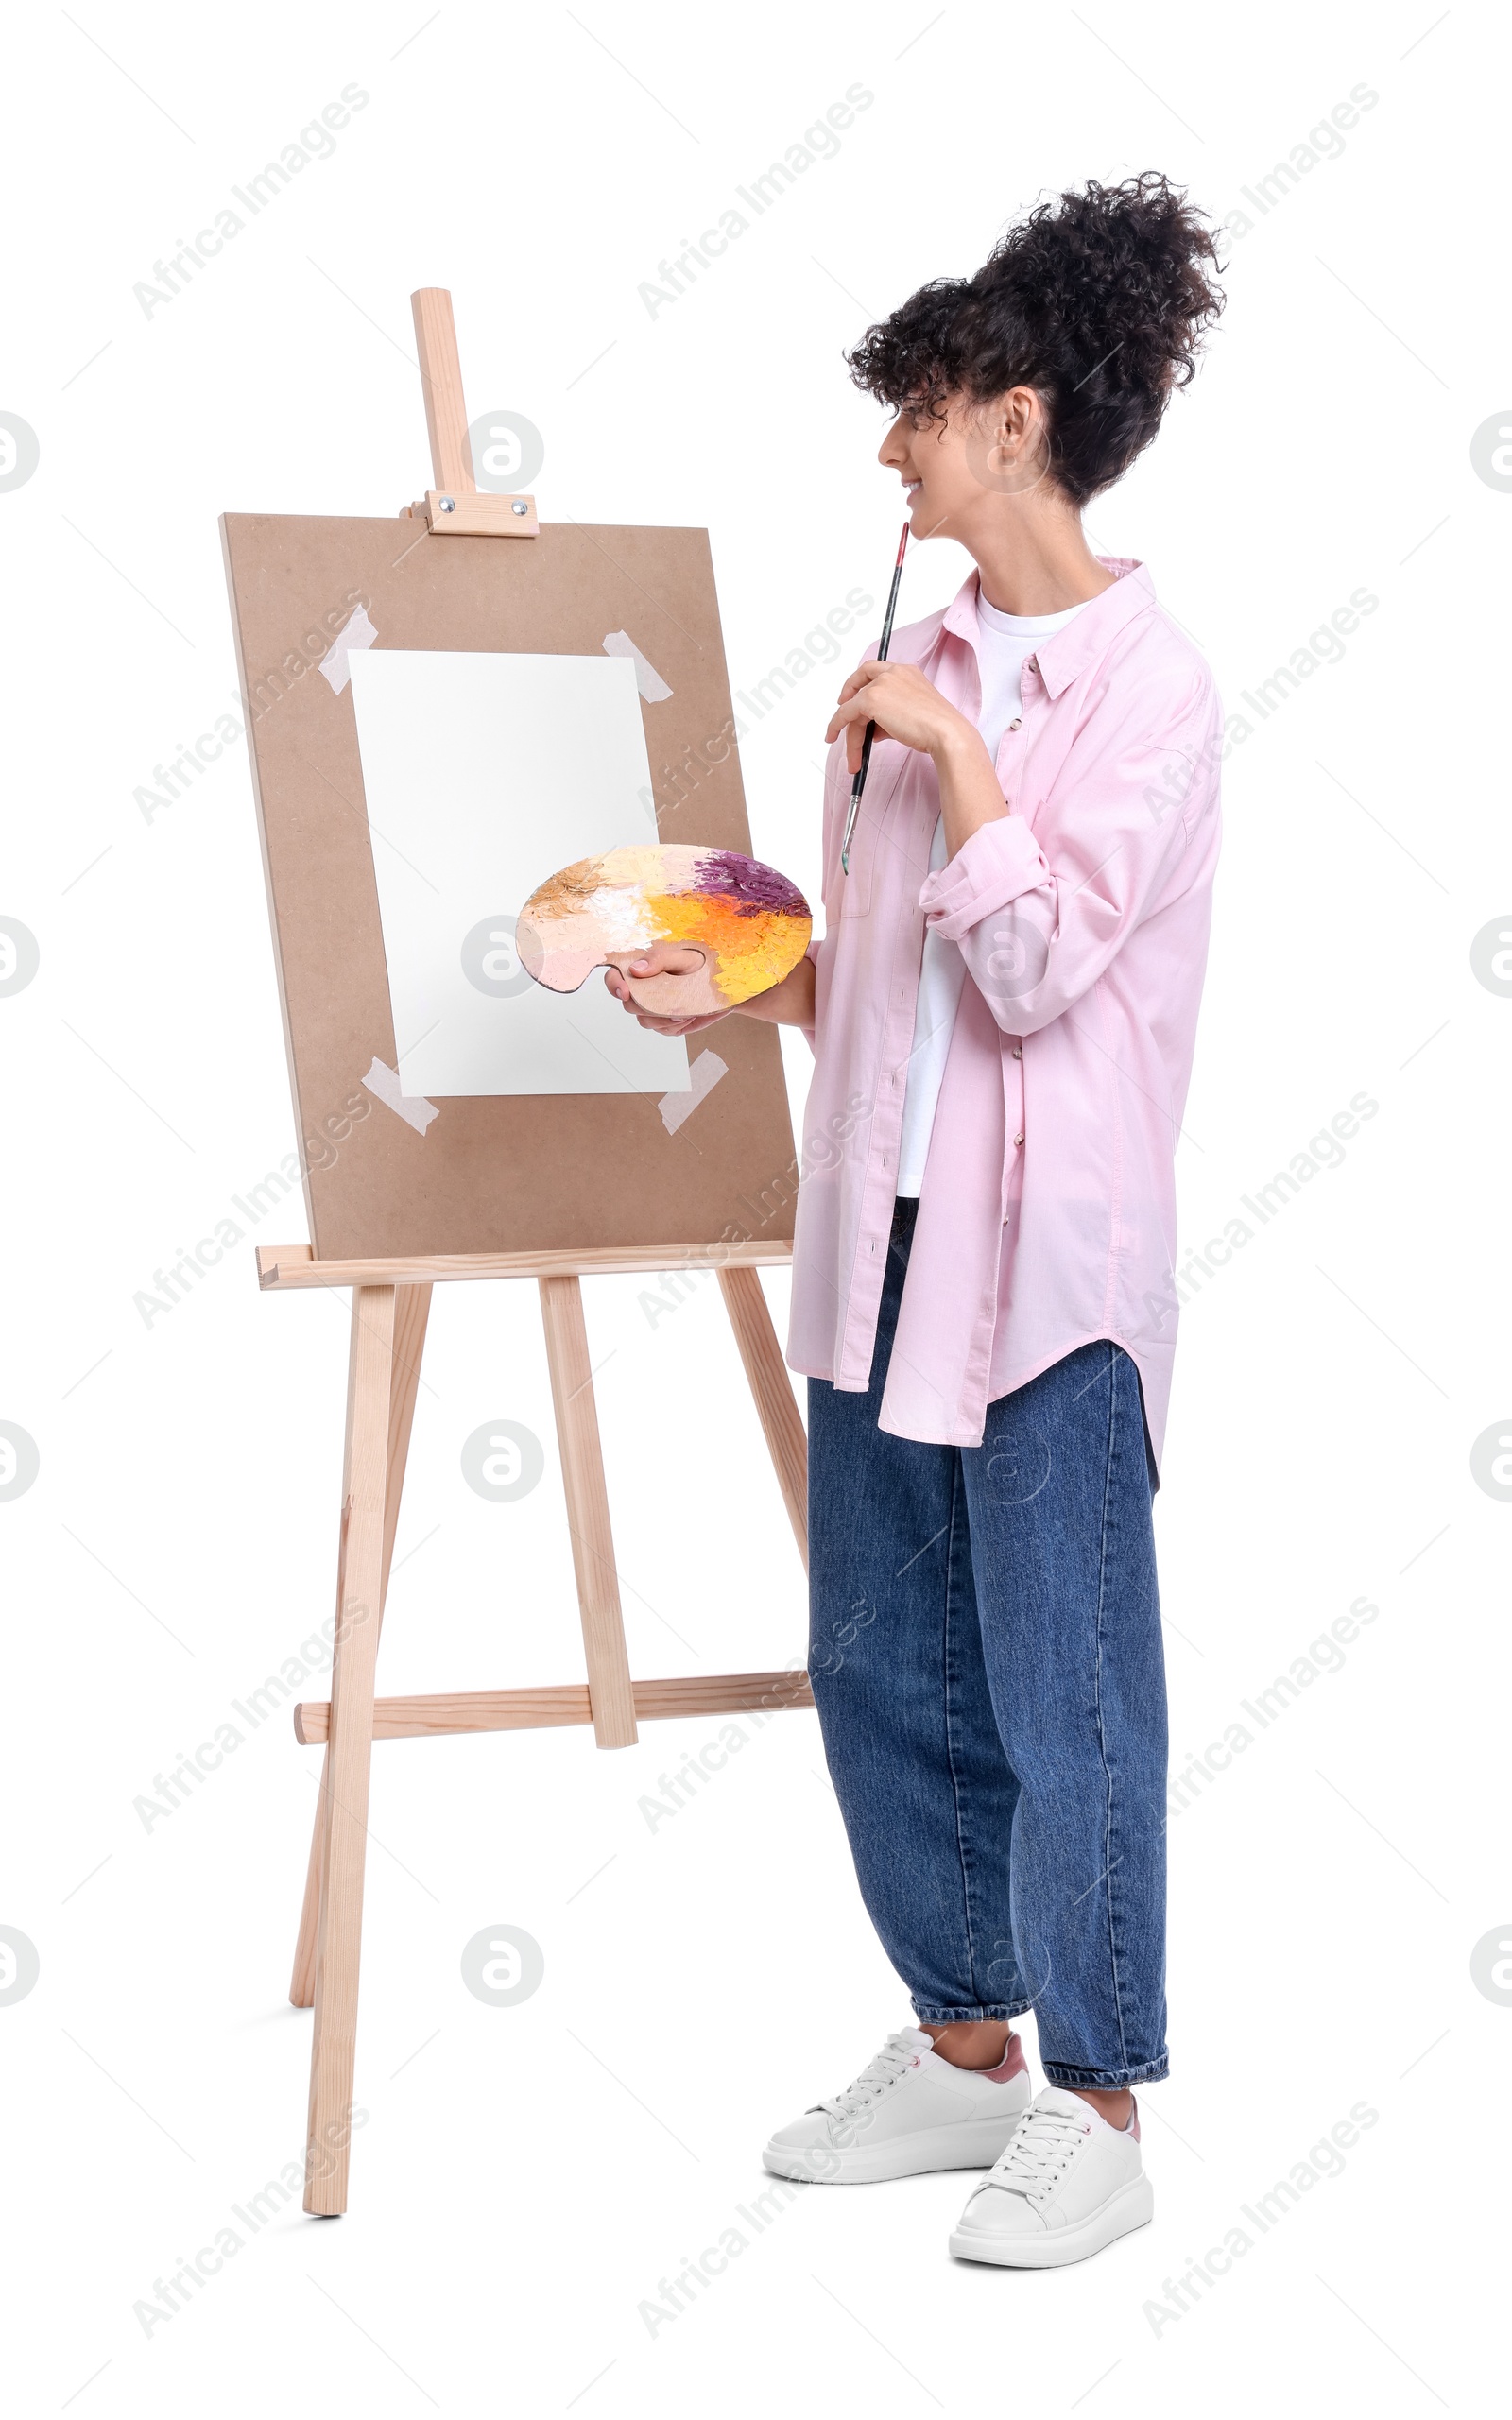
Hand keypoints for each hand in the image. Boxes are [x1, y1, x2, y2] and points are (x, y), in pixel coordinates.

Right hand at [603, 942, 728, 1035]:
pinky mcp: (665, 1024)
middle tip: (671, 1001)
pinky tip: (689, 1014)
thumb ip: (658, 959)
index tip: (626, 992)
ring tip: (686, 1008)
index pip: (614, 978)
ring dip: (666, 1017)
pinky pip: (664, 1030)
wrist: (721, 983)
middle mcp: (642, 991)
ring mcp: (652, 1010)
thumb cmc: (700, 964)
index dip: (615, 985)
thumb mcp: (681, 956)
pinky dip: (678, 1024)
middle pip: (630, 1005)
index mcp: (640, 970)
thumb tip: (635, 970)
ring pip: (646, 1022)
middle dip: (649, 1006)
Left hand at [825, 660, 975, 773]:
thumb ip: (889, 719)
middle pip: (861, 683)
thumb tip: (871, 732)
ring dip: (851, 733)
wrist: (946, 733)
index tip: (852, 696)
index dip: (860, 682)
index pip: (876, 670)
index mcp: (908, 671)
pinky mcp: (871, 698)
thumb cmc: (938, 729)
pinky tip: (833, 739)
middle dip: (847, 700)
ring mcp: (882, 683)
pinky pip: (845, 713)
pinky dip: (837, 727)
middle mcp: (894, 672)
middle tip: (839, 720)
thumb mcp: (912, 717)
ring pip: (855, 706)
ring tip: (853, 758)